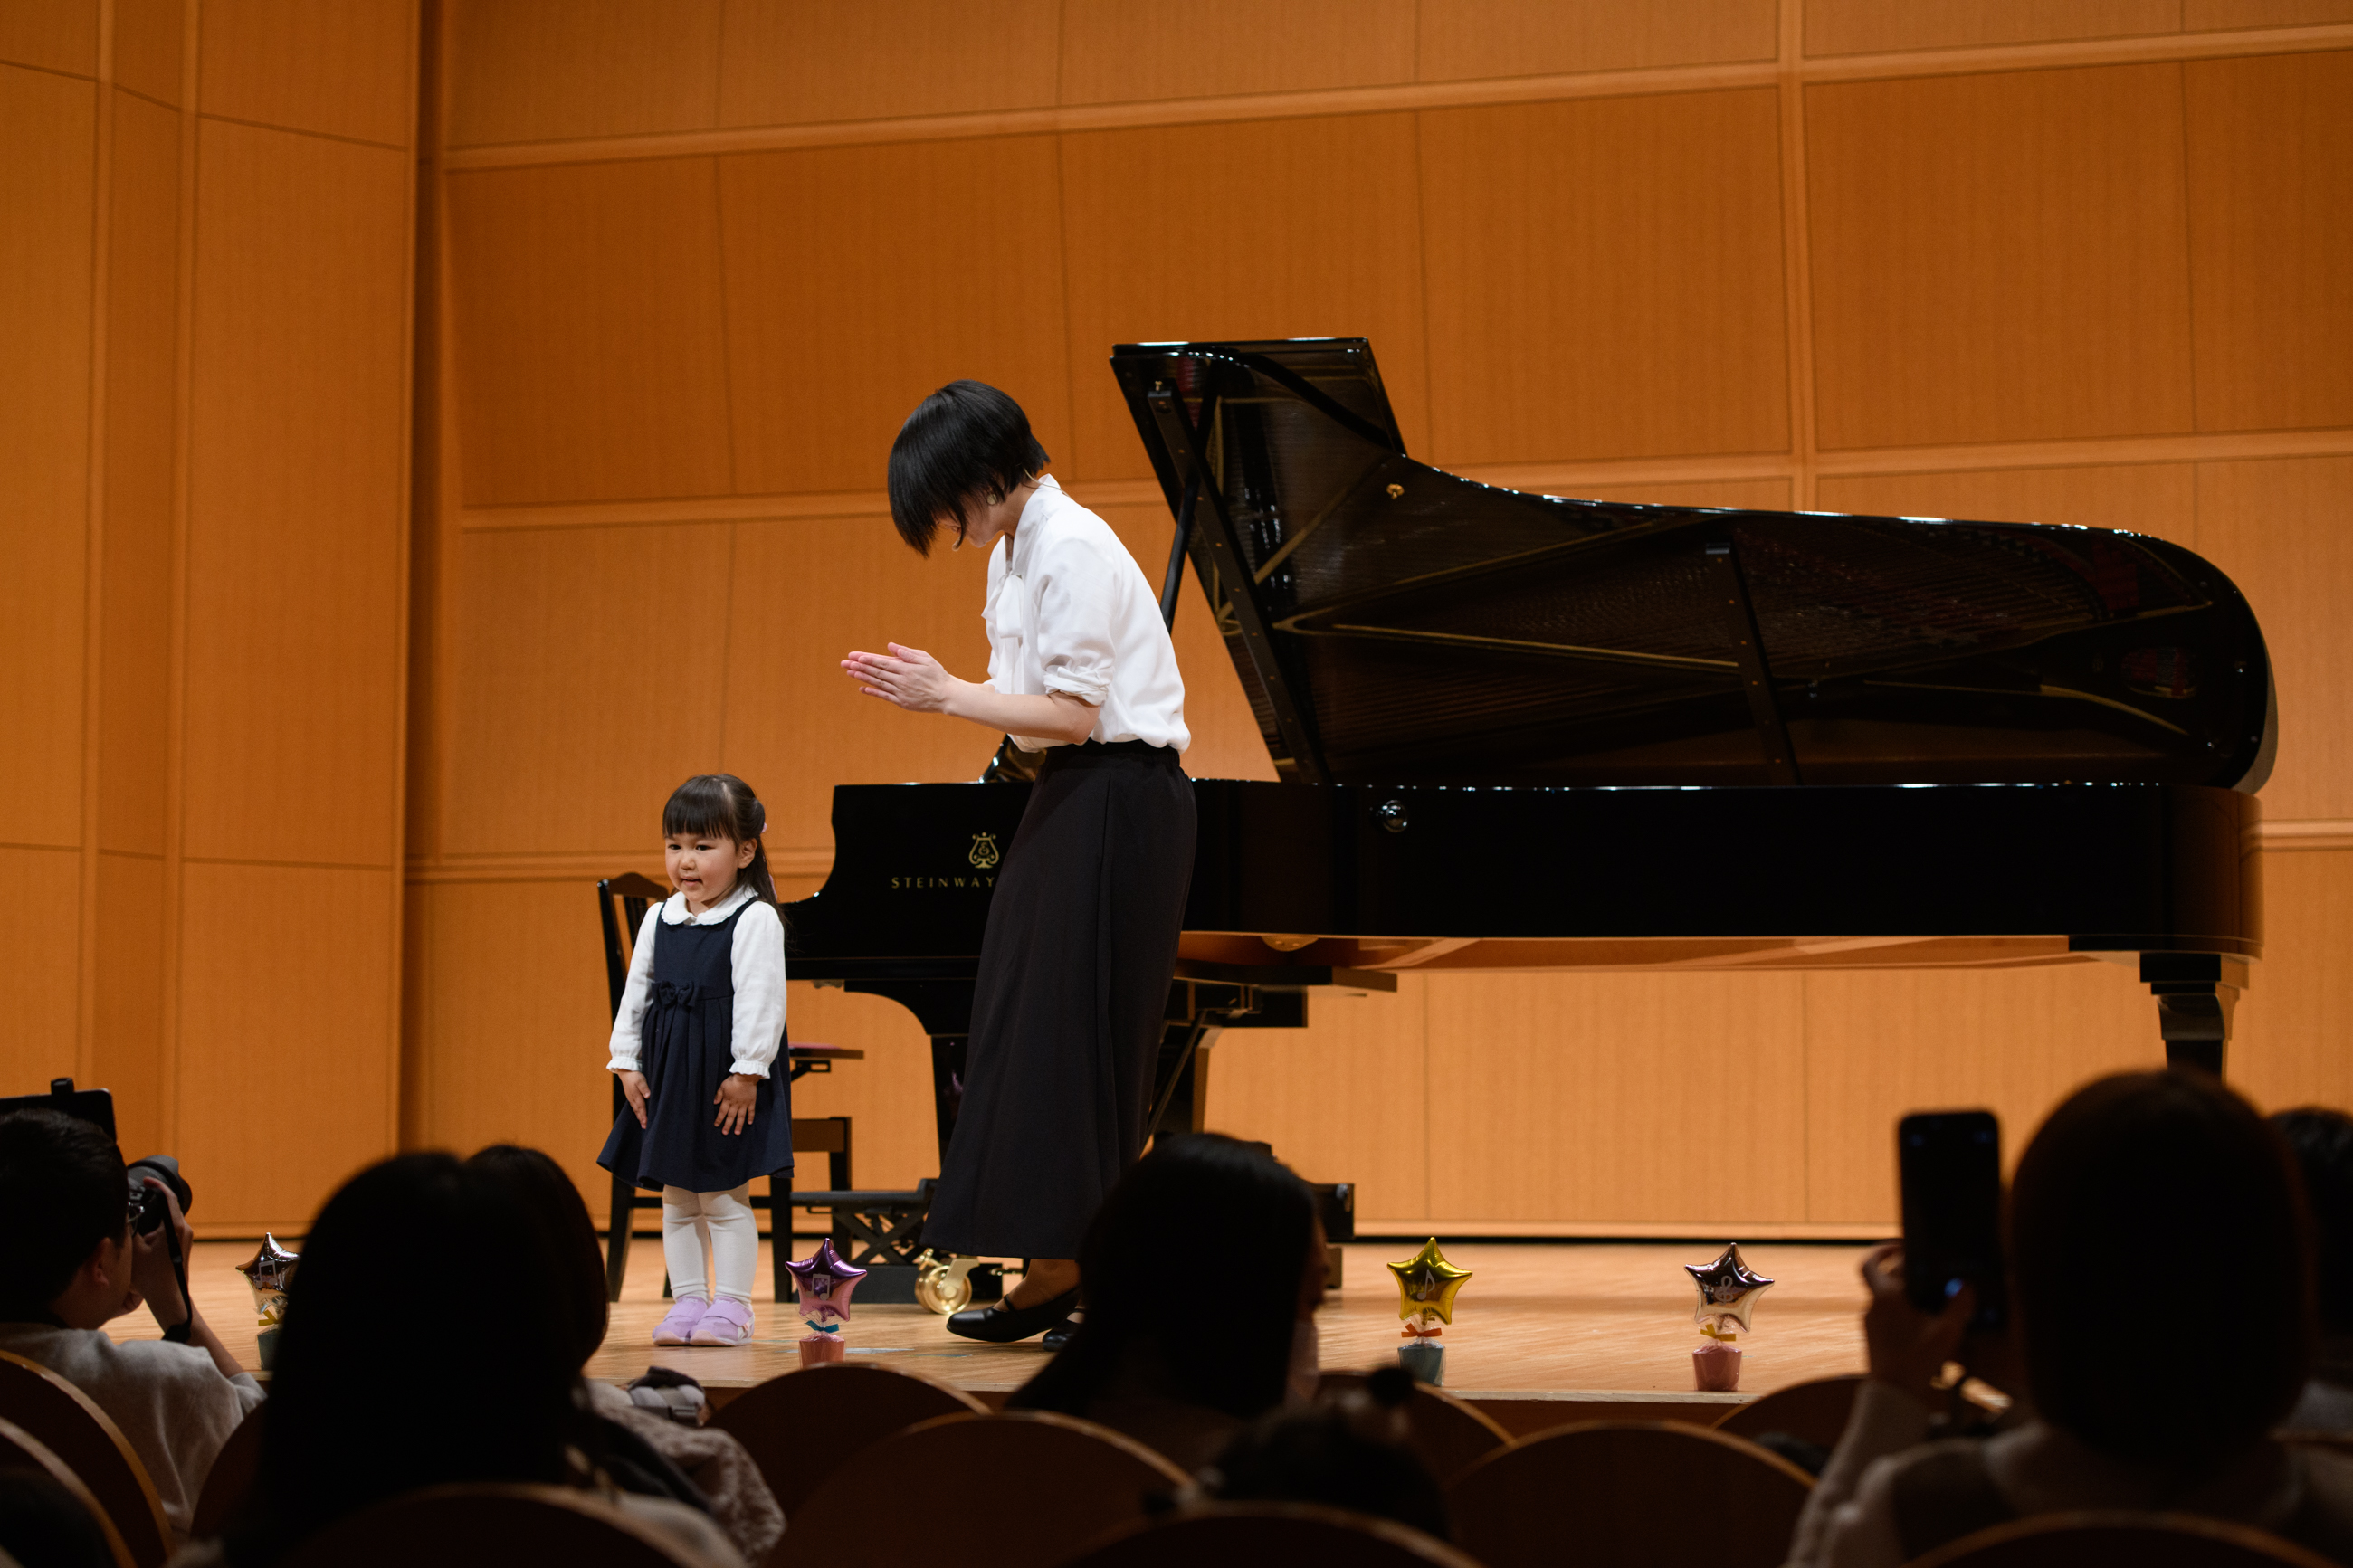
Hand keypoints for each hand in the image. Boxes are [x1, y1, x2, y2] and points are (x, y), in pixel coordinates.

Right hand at [131, 1181, 193, 1327]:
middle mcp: (184, 1229)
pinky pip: (170, 1230)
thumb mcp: (133, 1250)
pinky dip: (156, 1229)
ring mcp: (186, 1238)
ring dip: (152, 1219)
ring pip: (168, 1220)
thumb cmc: (150, 1276)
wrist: (168, 1297)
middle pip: (168, 1208)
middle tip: (135, 1202)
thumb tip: (127, 1214)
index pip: (168, 1197)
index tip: (146, 1180)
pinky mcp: (184, 1245)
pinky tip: (143, 1238)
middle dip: (151, 1204)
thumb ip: (130, 1228)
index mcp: (174, 1227)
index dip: (157, 1186)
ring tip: (135, 1223)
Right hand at [618, 1070, 649, 1127]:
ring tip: (642, 1124)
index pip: (641, 1108)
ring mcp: (630, 1098)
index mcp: (636, 1096)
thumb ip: (644, 1088)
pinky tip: (638, 1114)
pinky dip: (636, 1112)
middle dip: (641, 1119)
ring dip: (639, 1116)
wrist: (625, 1071)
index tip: (646, 1123)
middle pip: (638, 1111)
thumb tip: (648, 1096)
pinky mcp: (630, 1096)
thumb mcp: (641, 1080)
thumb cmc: (634, 1075)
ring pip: (635, 1109)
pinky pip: (634, 1106)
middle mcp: (632, 1098)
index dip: (644, 1116)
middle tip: (645, 1127)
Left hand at [713, 1074, 758, 1135]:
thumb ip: (718, 1095)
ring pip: (741, 1117)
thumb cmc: (733, 1081)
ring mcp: (744, 1104)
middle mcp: (735, 1104)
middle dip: (727, 1125)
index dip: (719, 1119)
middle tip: (725, 1133)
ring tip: (737, 1133)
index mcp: (727, 1100)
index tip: (716, 1125)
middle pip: (731, 1117)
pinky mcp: (751, 1102)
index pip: (722, 1112)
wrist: (746, 1077)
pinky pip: (751, 1111)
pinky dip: (750, 1117)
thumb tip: (714, 1103)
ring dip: (739, 1125)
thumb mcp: (722, 1086)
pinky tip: (749, 1123)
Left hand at [841, 644, 962, 714]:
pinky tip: (862, 688)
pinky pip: (884, 696)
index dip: (868, 659)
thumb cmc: (937, 674)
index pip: (883, 662)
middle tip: (845, 663)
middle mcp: (901, 681)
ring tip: (849, 673)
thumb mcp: (926, 659)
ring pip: (878, 684)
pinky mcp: (901, 702)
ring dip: (862, 678)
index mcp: (906, 669)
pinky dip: (873, 692)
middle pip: (876, 672)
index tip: (855, 656)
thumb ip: (907, 653)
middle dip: (860, 667)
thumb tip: (890, 646)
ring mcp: (900, 692)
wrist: (947, 696)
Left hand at [1859, 1241, 1973, 1405]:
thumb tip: (1964, 1285)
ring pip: (1882, 1295)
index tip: (1902, 1244)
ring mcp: (1869, 1320)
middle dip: (1898, 1268)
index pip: (1874, 1262)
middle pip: (1880, 1275)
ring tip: (1926, 1294)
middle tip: (1920, 1267)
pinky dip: (1899, 1309)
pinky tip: (1920, 1318)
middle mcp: (1873, 1305)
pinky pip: (1884, 1312)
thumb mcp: (1946, 1332)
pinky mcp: (1871, 1335)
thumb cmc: (1917, 1361)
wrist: (1894, 1394)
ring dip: (1900, 1290)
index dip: (1885, 1249)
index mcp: (1887, 1297)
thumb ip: (1958, 1306)